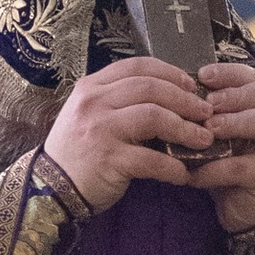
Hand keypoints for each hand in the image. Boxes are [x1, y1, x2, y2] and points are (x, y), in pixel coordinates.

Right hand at [41, 57, 211, 211]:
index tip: (191, 85)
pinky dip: (172, 167)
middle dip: (185, 100)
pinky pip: (151, 159)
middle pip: (151, 88)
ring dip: (185, 128)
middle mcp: (94, 102)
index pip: (137, 66)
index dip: (170, 72)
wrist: (49, 188)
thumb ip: (118, 101)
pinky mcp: (108, 159)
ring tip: (203, 139)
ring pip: (154, 117)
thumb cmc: (77, 152)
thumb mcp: (90, 115)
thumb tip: (167, 95)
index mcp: (92, 87)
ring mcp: (100, 130)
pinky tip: (183, 174)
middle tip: (206, 112)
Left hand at [196, 61, 254, 239]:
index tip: (202, 75)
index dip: (231, 73)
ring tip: (208, 129)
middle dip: (237, 93)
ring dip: (236, 121)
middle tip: (208, 103)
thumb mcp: (222, 135)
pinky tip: (194, 173)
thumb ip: (210, 113)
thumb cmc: (231, 165)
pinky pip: (245, 167)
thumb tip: (176, 90)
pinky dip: (216, 168)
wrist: (246, 212)